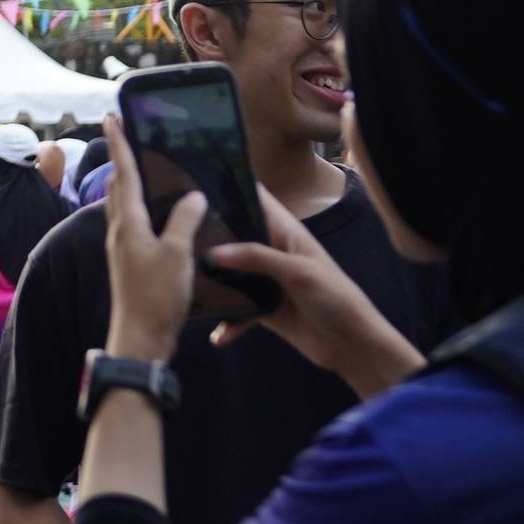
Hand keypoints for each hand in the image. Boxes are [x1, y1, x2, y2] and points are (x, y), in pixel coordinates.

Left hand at [94, 131, 196, 361]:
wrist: (140, 337)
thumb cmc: (157, 296)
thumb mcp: (178, 254)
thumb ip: (184, 221)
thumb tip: (191, 195)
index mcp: (128, 223)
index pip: (124, 173)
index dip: (120, 144)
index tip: (112, 118)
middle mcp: (119, 231)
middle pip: (119, 187)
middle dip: (123, 161)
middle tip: (130, 139)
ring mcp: (122, 248)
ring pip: (122, 206)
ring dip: (129, 184)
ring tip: (142, 170)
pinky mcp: (129, 263)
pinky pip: (131, 224)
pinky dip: (138, 208)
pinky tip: (153, 215)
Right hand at [197, 193, 418, 393]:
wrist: (352, 344)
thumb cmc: (333, 297)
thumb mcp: (297, 271)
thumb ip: (256, 257)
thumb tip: (213, 252)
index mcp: (285, 232)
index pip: (257, 200)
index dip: (231, 187)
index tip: (194, 180)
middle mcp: (272, 252)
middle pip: (235, 236)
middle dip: (208, 235)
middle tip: (172, 230)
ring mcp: (266, 281)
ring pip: (231, 273)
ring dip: (213, 280)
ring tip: (180, 279)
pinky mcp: (263, 309)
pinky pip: (238, 311)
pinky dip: (228, 322)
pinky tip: (216, 335)